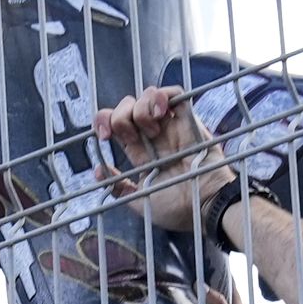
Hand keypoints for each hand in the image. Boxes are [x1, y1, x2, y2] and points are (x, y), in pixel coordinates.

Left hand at [92, 86, 235, 231]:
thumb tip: (98, 170)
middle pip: (127, 106)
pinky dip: (162, 96)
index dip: (104, 122)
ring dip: (140, 108)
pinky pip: (174, 93)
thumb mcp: (139, 202)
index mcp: (140, 153)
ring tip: (150, 129)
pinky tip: (159, 112)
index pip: (116, 124)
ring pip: (147, 95)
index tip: (104, 136)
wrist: (203, 207)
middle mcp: (154, 136)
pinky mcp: (189, 120)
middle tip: (128, 136)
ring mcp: (171, 126)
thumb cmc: (177, 210)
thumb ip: (118, 187)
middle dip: (119, 116)